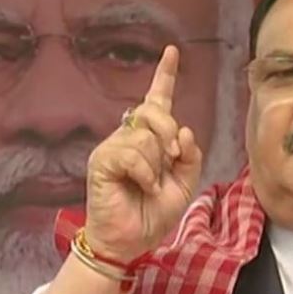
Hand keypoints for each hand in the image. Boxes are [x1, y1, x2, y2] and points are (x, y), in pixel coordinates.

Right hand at [84, 46, 202, 261]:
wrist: (131, 241)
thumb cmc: (153, 213)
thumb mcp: (185, 184)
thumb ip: (190, 157)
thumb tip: (185, 131)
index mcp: (151, 140)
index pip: (158, 101)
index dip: (165, 76)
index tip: (173, 52)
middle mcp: (129, 137)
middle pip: (155, 111)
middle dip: (170, 134)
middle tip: (171, 161)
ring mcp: (113, 146)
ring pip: (146, 136)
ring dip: (157, 165)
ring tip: (150, 186)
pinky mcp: (101, 160)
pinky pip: (131, 153)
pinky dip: (145, 173)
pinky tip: (141, 187)